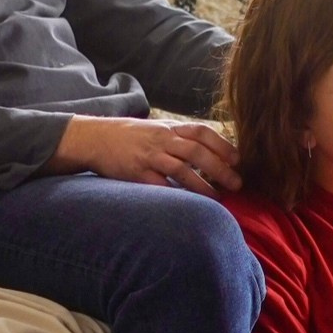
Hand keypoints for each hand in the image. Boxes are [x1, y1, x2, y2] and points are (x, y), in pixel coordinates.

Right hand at [52, 114, 240, 193]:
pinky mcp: (136, 173)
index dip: (222, 145)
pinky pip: (159, 185)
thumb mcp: (157, 128)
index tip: (238, 160)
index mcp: (169, 127)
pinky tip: (188, 205)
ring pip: (181, 170)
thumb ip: (180, 137)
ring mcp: (148, 156)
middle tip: (236, 183)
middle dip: (220, 168)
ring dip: (202, 185)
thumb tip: (210, 150)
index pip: (202, 132)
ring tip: (217, 198)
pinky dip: (175, 195)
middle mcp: (161, 139)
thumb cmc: (130, 135)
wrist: (94, 138)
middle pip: (197, 152)